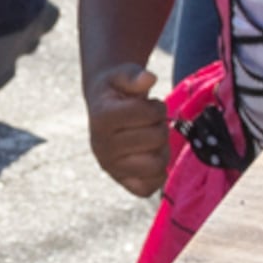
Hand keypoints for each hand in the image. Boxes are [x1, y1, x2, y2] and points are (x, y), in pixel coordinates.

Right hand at [87, 62, 169, 197]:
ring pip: (157, 165)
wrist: (103, 107)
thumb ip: (135, 75)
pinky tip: (149, 156)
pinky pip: (150, 187)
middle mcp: (101, 146)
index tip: (149, 104)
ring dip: (162, 149)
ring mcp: (110, 167)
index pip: (149, 114)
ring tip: (151, 138)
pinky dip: (158, 173)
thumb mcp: (123, 74)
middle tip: (150, 122)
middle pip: (157, 138)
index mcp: (101, 118)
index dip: (157, 107)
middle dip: (160, 126)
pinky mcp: (121, 182)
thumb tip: (149, 79)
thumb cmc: (117, 89)